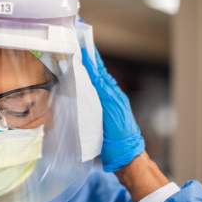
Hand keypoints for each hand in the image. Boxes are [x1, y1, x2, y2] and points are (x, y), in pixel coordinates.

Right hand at [81, 48, 144, 171]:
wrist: (124, 157)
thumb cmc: (120, 135)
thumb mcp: (111, 110)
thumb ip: (103, 91)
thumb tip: (94, 73)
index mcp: (111, 93)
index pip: (98, 71)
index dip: (90, 58)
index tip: (82, 44)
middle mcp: (107, 96)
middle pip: (96, 74)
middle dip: (87, 60)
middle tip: (77, 46)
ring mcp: (103, 106)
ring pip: (92, 84)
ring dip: (85, 71)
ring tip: (76, 59)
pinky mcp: (97, 115)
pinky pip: (89, 96)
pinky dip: (84, 86)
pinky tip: (78, 84)